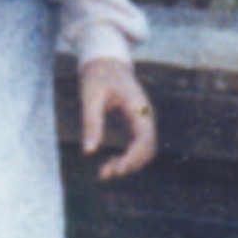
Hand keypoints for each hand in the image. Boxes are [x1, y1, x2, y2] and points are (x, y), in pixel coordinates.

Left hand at [79, 56, 156, 180]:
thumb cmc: (97, 77)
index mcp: (138, 106)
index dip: (134, 156)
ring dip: (129, 164)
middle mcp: (145, 115)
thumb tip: (89, 151)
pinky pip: (138, 146)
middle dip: (130, 164)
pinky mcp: (136, 124)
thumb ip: (91, 123)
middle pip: (148, 148)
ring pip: (145, 150)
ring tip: (104, 173)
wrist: (106, 63)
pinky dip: (127, 158)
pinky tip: (110, 164)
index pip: (145, 137)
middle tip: (104, 174)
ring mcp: (143, 120)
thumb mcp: (90, 97)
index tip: (118, 169)